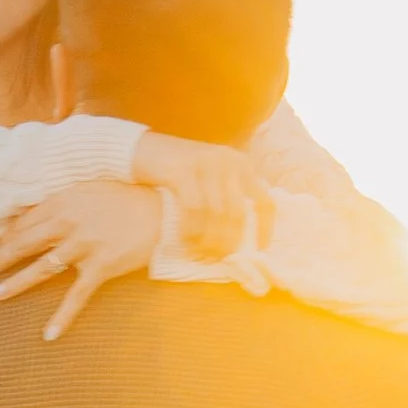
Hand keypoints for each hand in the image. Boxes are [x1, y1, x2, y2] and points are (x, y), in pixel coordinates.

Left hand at [0, 181, 166, 338]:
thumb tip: (30, 218)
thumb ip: (60, 204)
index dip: (0, 240)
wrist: (164, 210)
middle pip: (22, 244)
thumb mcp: (88, 191)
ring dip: (14, 283)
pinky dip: (62, 316)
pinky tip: (48, 335)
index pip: (22, 223)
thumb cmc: (126, 199)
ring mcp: (83, 246)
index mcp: (62, 201)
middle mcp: (68, 223)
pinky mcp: (101, 267)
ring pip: (40, 268)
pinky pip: (76, 296)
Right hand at [131, 132, 267, 263]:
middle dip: (228, 241)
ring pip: (216, 214)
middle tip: (218, 258)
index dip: (265, 228)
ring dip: (208, 240)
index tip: (259, 249)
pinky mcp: (183, 170)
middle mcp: (228, 161)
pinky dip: (191, 230)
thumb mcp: (211, 175)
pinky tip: (186, 242)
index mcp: (241, 164)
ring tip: (201, 255)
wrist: (142, 149)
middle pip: (237, 213)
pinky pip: (192, 209)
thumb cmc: (178, 169)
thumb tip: (240, 236)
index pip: (264, 200)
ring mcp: (207, 163)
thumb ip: (228, 195)